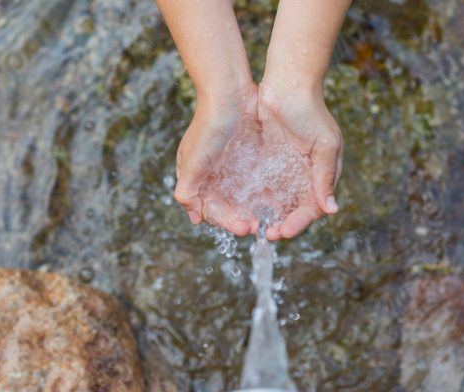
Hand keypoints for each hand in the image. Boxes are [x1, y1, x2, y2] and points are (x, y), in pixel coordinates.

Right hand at [173, 83, 258, 236]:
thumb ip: (188, 190)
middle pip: (227, 207)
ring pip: (242, 197)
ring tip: (270, 218)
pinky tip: (275, 200)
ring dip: (253, 210)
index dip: (227, 222)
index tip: (245, 228)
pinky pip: (255, 181)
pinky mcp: (247, 156)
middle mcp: (212, 175)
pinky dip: (262, 194)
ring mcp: (230, 165)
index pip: (211, 210)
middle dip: (242, 218)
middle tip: (260, 226)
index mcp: (195, 178)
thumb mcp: (193, 161)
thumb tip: (194, 217)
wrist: (229, 92)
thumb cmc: (208, 125)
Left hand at [257, 81, 342, 239]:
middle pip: (293, 211)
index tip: (282, 232)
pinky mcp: (266, 163)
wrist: (287, 84)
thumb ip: (325, 176)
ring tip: (253, 226)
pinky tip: (244, 208)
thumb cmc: (311, 111)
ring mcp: (284, 171)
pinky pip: (260, 187)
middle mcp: (303, 177)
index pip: (312, 209)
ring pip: (276, 202)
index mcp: (321, 176)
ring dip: (267, 216)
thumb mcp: (324, 144)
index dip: (298, 223)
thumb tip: (332, 209)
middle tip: (265, 234)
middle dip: (281, 224)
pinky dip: (255, 200)